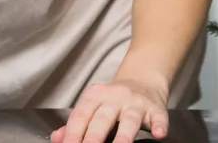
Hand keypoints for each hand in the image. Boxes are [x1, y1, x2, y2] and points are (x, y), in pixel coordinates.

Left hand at [52, 78, 168, 142]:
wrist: (144, 80)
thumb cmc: (114, 100)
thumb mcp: (93, 105)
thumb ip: (76, 123)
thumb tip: (57, 138)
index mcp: (95, 96)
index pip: (80, 116)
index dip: (72, 135)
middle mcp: (115, 97)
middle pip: (102, 120)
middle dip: (93, 139)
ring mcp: (136, 103)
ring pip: (129, 121)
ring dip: (123, 137)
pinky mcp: (155, 109)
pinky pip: (158, 117)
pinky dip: (159, 125)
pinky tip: (158, 133)